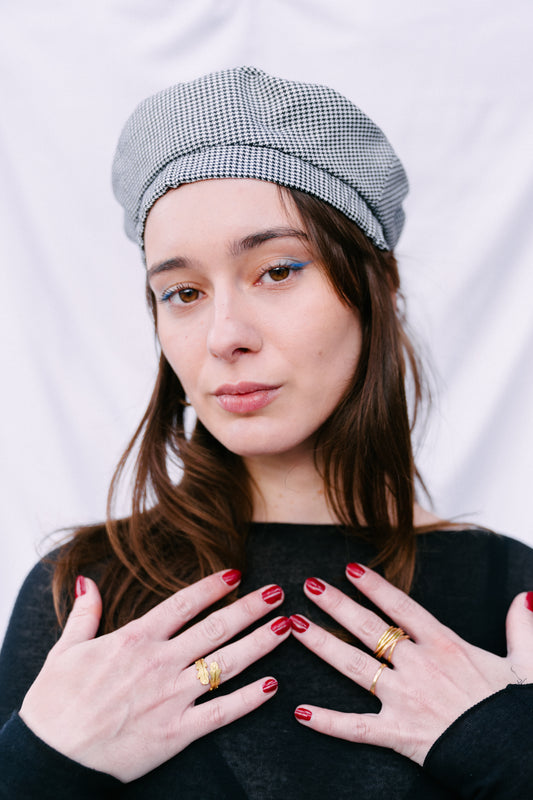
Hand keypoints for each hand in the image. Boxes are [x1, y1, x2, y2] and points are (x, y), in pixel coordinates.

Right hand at [20, 571, 288, 780]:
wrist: (52, 759)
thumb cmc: (56, 704)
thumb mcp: (65, 650)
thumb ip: (85, 614)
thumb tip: (87, 582)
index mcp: (135, 639)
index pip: (184, 604)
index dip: (213, 586)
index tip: (236, 573)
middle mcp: (160, 662)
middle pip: (216, 628)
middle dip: (251, 608)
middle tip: (277, 594)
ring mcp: (172, 697)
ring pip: (227, 664)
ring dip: (260, 643)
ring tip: (287, 627)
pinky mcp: (177, 732)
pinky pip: (222, 712)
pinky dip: (250, 699)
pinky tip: (273, 686)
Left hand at [290, 564, 532, 764]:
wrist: (512, 757)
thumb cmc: (513, 712)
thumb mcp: (526, 664)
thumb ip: (521, 628)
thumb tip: (525, 598)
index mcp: (445, 646)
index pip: (401, 607)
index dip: (374, 586)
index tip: (350, 569)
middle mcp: (418, 666)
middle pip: (369, 628)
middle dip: (337, 605)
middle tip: (309, 585)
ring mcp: (404, 698)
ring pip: (354, 666)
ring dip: (321, 645)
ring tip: (294, 625)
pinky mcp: (397, 733)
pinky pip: (355, 727)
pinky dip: (326, 721)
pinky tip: (300, 711)